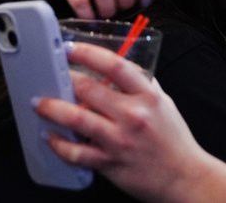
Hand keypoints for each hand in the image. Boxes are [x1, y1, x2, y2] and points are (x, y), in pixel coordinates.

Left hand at [35, 42, 207, 202]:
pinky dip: (59, 143)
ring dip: (52, 108)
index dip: (88, 53)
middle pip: (88, 88)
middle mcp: (132, 115)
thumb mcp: (163, 103)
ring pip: (76, 118)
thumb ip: (140, 85)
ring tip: (40, 102)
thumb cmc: (173, 140)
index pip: (114, 65)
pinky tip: (50, 135)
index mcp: (147, 96)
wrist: (185, 177)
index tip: (69, 49)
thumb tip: (114, 68)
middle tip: (50, 76)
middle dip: (63, 79)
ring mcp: (119, 140)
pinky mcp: (109, 163)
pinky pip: (76, 152)